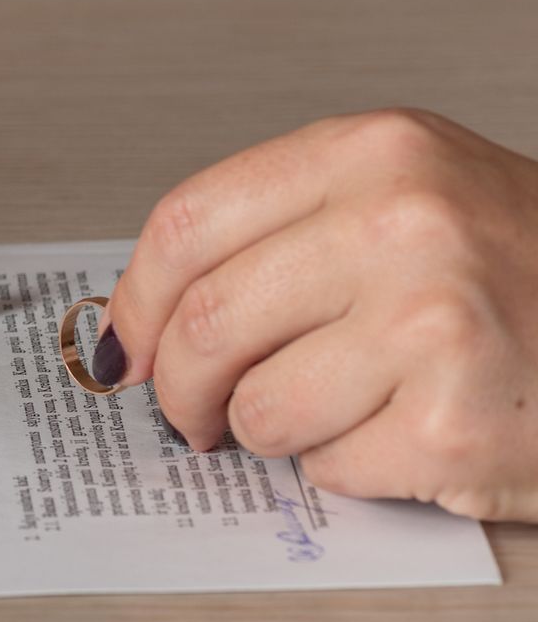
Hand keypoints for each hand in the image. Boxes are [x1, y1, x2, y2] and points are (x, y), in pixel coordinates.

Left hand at [98, 108, 537, 522]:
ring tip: (349, 407)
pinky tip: (412, 434)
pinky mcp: (454, 424)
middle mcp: (402, 222)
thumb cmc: (535, 274)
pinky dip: (352, 469)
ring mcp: (432, 322)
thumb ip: (283, 235)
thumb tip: (141, 320)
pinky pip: (328, 469)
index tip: (124, 348)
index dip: (135, 303)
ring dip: (278, 432)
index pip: (186, 226)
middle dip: (182, 391)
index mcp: (375, 152)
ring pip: (255, 410)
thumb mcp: (413, 199)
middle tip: (197, 414)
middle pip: (203, 326)